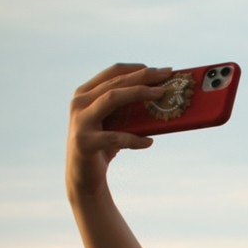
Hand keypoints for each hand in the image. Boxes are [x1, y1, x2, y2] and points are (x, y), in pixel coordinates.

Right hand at [67, 63, 170, 197]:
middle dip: (144, 77)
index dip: (138, 69)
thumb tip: (162, 96)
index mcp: (85, 93)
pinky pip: (115, 137)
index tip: (162, 70)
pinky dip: (135, 140)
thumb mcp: (114, 123)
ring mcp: (80, 121)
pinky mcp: (84, 142)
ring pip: (112, 99)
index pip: (113, 72)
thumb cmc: (104, 147)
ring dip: (139, 94)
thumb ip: (127, 108)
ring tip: (162, 96)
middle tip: (168, 77)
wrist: (83, 179)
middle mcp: (79, 103)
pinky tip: (149, 142)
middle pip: (116, 83)